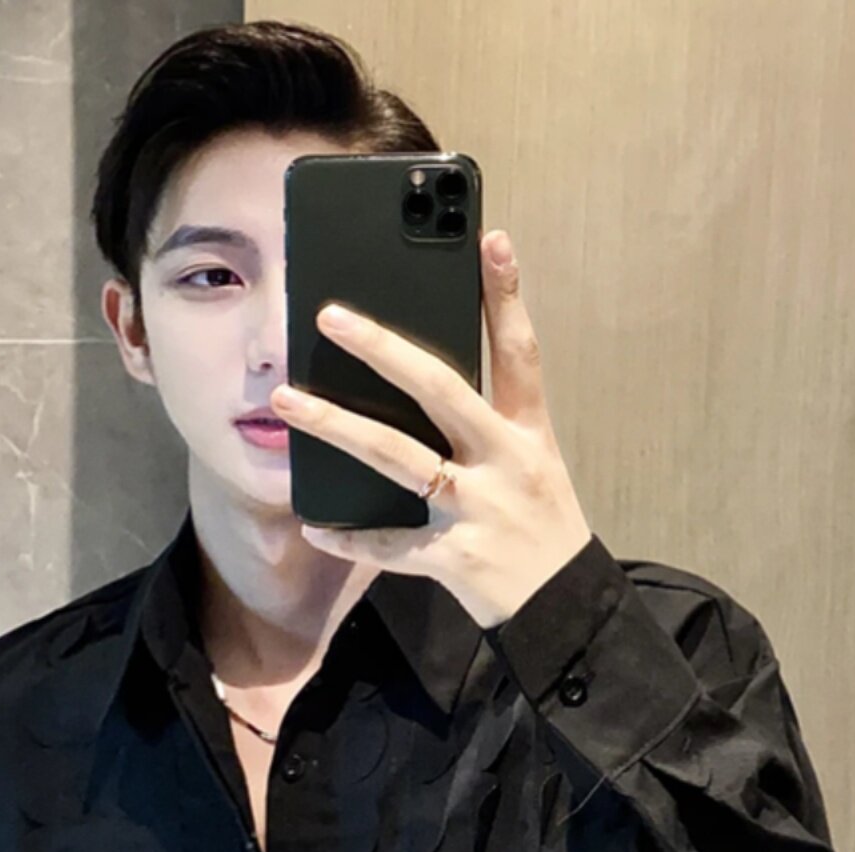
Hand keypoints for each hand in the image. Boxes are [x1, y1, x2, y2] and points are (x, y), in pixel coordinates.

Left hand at [270, 228, 594, 630]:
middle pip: (442, 390)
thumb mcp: (533, 468)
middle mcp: (508, 463)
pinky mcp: (459, 558)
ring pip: (399, 457)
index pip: (520, 353)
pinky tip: (315, 526)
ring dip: (337, 425)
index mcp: (529, 435)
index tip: (489, 238)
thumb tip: (418, 383)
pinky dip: (351, 537)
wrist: (567, 610)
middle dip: (383, 349)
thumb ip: (489, 427)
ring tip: (287, 401)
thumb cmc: (541, 531)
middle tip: (331, 315)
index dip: (506, 294)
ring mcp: (482, 509)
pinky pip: (392, 544)